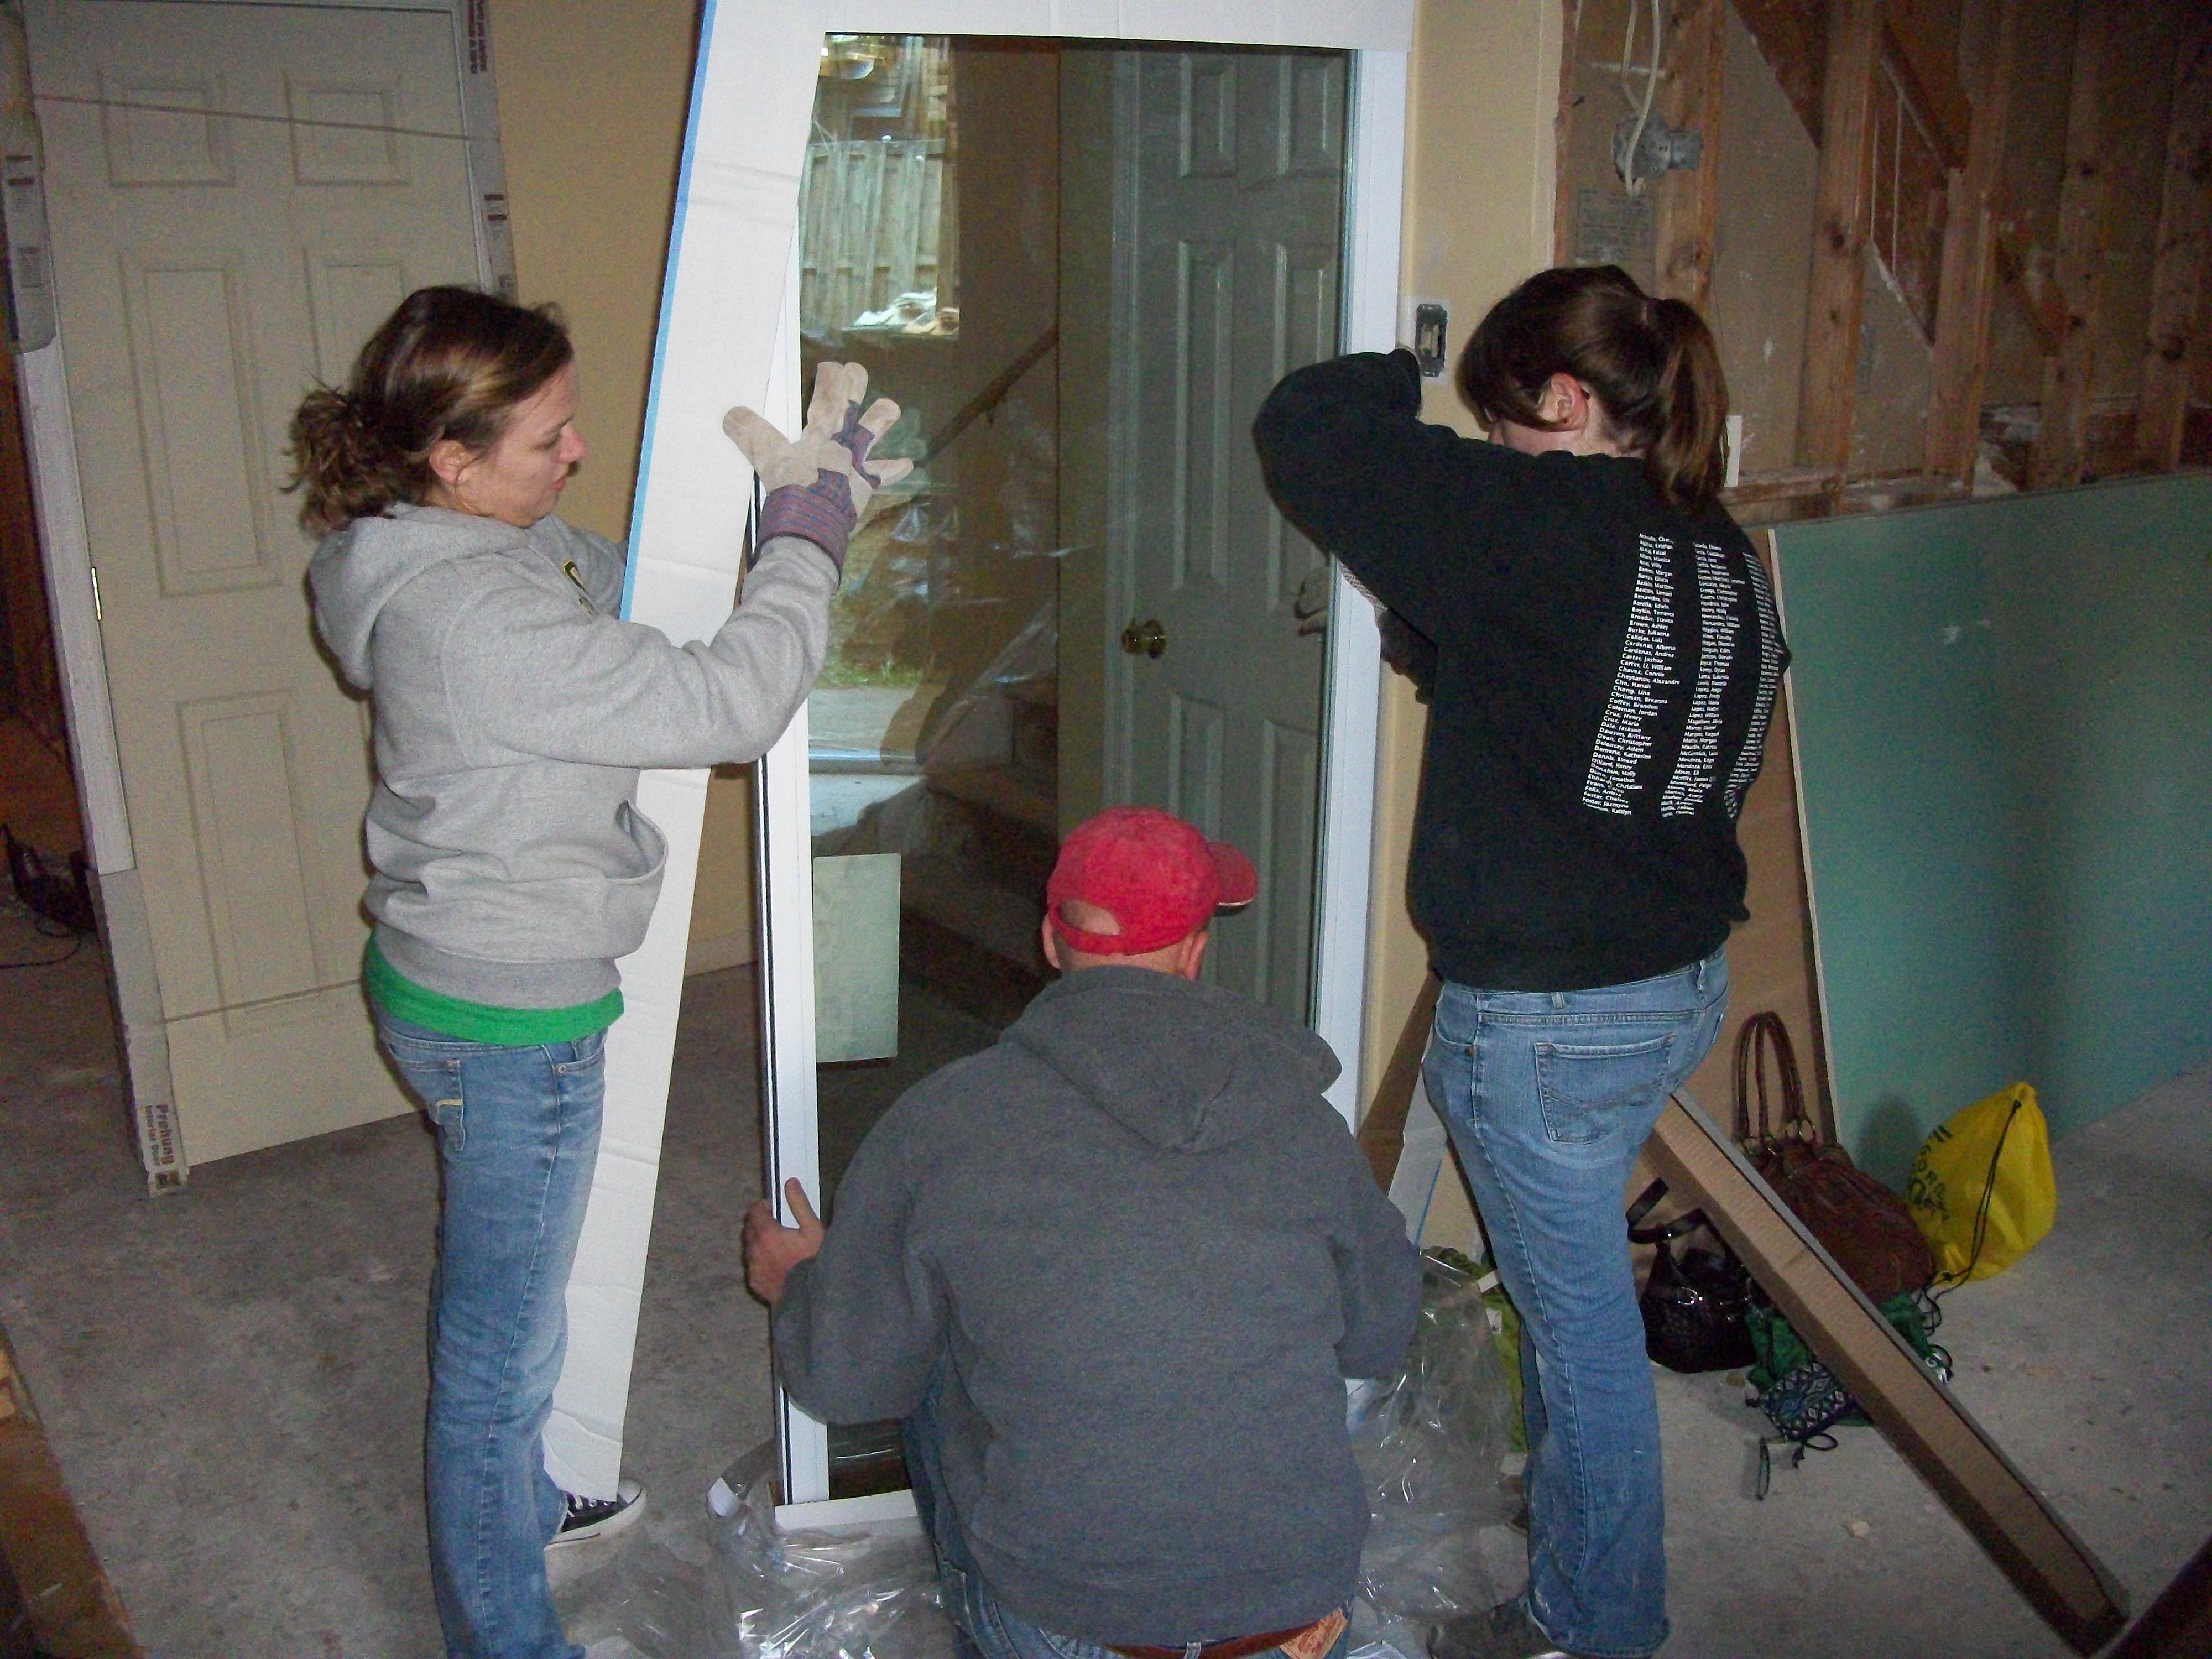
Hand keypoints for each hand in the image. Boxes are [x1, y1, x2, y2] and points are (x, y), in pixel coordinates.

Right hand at [723, 362, 913, 570]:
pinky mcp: (863, 486)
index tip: (832, 365)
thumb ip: (750, 433)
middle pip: (850, 407)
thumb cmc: (790, 487)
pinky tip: (908, 464)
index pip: (827, 397)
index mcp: (820, 433)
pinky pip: (881, 476)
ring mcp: (856, 464)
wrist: (814, 521)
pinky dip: (893, 470)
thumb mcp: (766, 457)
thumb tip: (730, 413)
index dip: (830, 379)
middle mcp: (842, 443)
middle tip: (857, 369)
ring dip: (881, 421)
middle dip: (853, 386)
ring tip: (892, 407)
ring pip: (871, 435)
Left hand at [743, 1177, 825, 1307]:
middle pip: (749, 1228)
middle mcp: (754, 1250)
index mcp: (766, 1234)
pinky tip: (775, 1263)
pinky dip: (759, 1260)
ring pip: (749, 1247)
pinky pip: (752, 1265)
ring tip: (777, 1245)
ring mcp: (752, 1268)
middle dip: (759, 1223)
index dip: (763, 1206)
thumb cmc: (813, 1262)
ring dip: (758, 1242)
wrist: (810, 1297)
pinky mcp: (754, 1283)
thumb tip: (790, 1183)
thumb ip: (799, 1204)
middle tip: (776, 1225)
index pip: (755, 1211)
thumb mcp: (813, 1230)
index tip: (773, 1207)